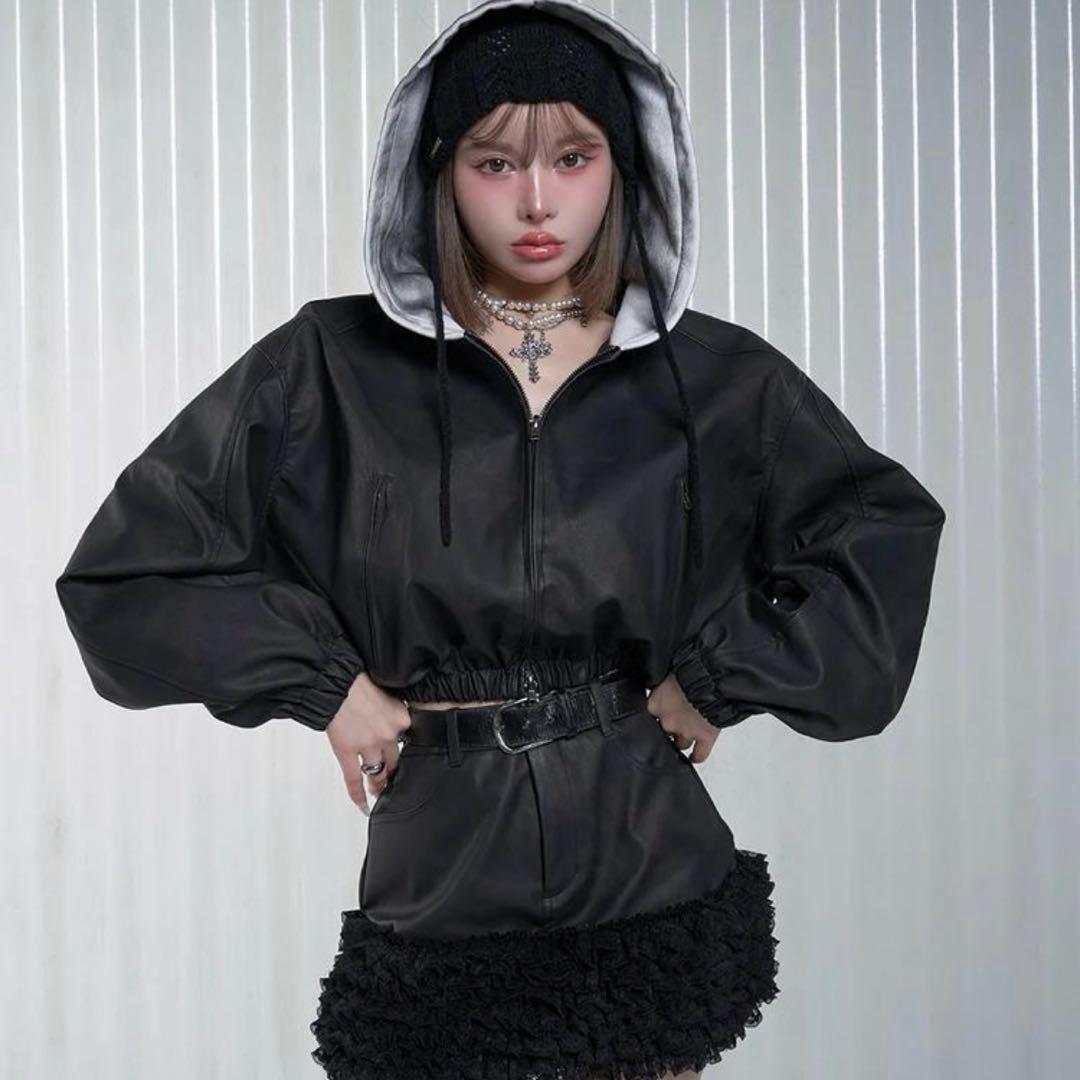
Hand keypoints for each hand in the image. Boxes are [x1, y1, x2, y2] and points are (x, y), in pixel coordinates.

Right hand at [325, 673, 411, 814]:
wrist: (334, 678)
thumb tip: (395, 725)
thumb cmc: (358, 680)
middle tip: (396, 784)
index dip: (406, 754)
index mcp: (402, 718)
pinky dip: (359, 796)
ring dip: (379, 787)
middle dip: (396, 775)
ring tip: (380, 795)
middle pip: (397, 763)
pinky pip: (355, 781)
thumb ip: (395, 712)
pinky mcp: (347, 752)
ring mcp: (368, 745)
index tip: (407, 763)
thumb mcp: (388, 692)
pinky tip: (364, 807)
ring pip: (378, 775)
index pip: (410, 744)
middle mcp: (389, 734)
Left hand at [645, 672, 719, 763]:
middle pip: (663, 731)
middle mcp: (668, 721)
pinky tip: (693, 758)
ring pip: (679, 744)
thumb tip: (652, 682)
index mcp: (655, 704)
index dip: (654, 716)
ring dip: (680, 741)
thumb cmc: (691, 668)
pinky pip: (700, 754)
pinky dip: (697, 757)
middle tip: (671, 723)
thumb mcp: (667, 672)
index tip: (655, 715)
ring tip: (681, 739)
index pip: (648, 716)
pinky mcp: (706, 738)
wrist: (714, 676)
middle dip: (667, 728)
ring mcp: (687, 732)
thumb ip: (659, 684)